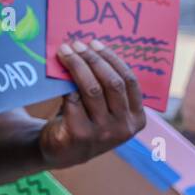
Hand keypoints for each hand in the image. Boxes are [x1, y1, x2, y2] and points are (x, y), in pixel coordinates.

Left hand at [42, 39, 146, 169]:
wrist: (60, 151)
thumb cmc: (84, 120)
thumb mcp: (103, 108)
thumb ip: (105, 87)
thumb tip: (91, 48)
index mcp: (137, 118)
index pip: (130, 81)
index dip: (112, 58)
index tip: (95, 43)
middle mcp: (124, 127)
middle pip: (112, 82)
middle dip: (93, 59)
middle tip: (76, 44)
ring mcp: (103, 133)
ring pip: (92, 89)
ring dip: (77, 65)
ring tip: (65, 52)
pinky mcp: (80, 134)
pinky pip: (73, 100)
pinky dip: (65, 83)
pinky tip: (57, 71)